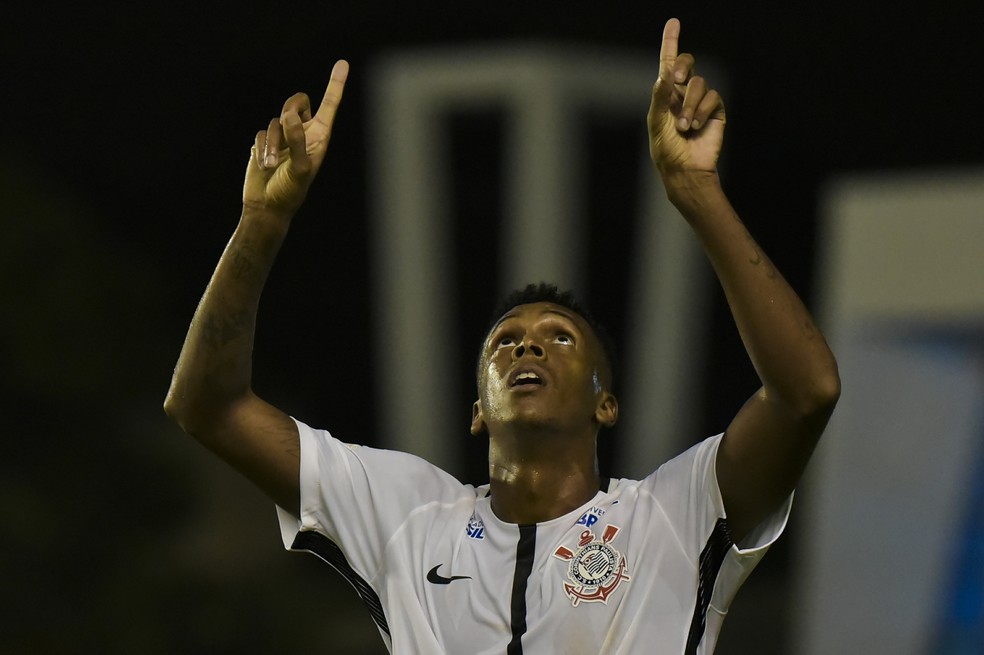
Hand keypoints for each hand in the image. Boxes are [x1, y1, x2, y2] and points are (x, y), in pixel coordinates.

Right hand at [242, 60, 348, 216]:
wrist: (267, 206)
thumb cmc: (290, 191)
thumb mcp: (300, 169)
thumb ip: (297, 141)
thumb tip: (290, 117)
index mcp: (320, 137)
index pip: (329, 105)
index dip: (336, 84)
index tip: (343, 63)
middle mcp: (304, 133)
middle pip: (297, 101)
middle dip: (290, 111)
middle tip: (287, 126)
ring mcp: (284, 137)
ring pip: (275, 120)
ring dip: (272, 143)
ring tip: (272, 165)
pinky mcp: (265, 142)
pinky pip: (260, 132)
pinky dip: (260, 148)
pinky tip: (263, 166)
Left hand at [648, 20, 724, 174]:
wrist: (685, 169)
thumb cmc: (666, 149)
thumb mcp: (656, 122)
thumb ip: (659, 97)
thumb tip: (664, 74)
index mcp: (666, 94)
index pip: (668, 63)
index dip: (671, 41)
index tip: (673, 22)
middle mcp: (683, 93)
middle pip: (687, 63)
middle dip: (682, 66)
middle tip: (676, 79)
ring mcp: (700, 101)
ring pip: (699, 83)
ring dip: (690, 104)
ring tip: (684, 126)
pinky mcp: (716, 110)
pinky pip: (713, 97)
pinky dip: (702, 111)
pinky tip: (695, 126)